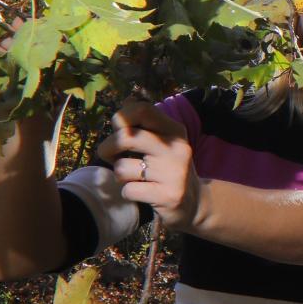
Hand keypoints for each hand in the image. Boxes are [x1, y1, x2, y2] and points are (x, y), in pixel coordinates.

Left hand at [96, 100, 200, 231]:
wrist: (194, 204)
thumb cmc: (168, 169)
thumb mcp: (162, 142)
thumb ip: (144, 123)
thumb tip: (128, 99)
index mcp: (175, 130)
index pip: (142, 110)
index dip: (121, 118)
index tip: (119, 130)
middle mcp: (177, 148)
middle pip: (126, 137)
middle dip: (107, 148)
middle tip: (112, 157)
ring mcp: (174, 173)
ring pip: (122, 168)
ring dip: (120, 175)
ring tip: (134, 177)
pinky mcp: (168, 195)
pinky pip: (128, 190)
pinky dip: (129, 193)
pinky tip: (142, 193)